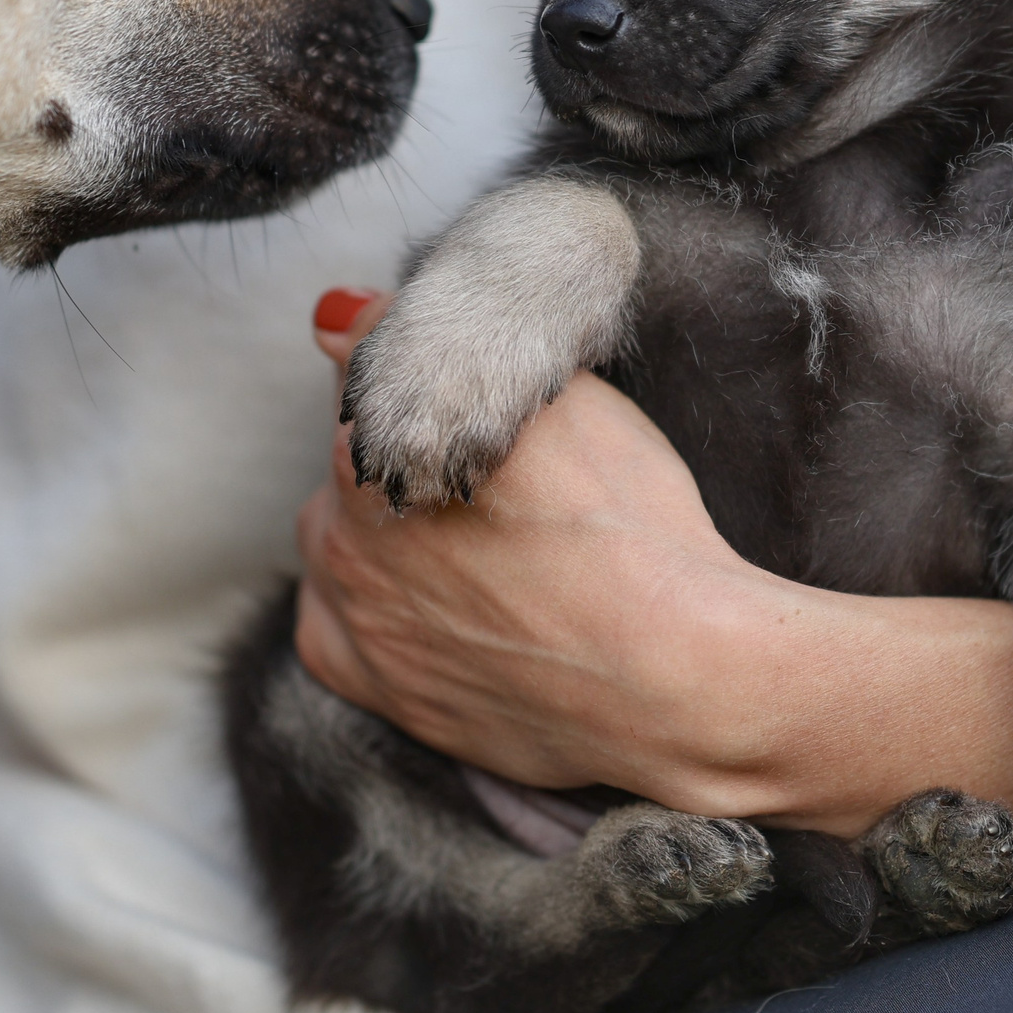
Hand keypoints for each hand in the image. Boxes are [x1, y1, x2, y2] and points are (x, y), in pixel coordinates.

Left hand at [293, 289, 1012, 882]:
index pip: (367, 392)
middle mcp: (338, 541)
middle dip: (400, 475)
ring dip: (383, 549)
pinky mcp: (385, 699)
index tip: (484, 423)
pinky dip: (371, 623)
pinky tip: (438, 614)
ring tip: (483, 562)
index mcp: (367, 452)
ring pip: (343, 561)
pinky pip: (341, 641)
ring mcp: (359, 628)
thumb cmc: (629, 529)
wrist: (678, 682)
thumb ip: (427, 344)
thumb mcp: (551, 401)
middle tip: (497, 500)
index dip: (433, 398)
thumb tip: (334, 313)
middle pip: (349, 481)